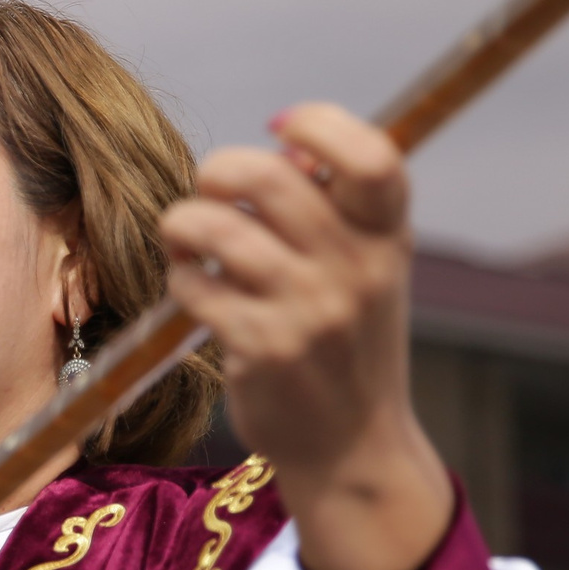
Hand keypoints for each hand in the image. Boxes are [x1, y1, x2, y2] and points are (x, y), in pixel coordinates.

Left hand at [159, 103, 452, 569]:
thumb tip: (281, 144)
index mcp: (387, 237)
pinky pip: (193, 285)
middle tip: (209, 192)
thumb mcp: (365, 270)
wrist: (352, 446)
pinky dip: (181, 280)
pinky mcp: (263, 348)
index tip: (280, 127)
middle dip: (218, 171)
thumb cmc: (346, 342)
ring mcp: (309, 311)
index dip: (320, 124)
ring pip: (215, 229)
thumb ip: (333, 209)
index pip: (373, 157)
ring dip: (182, 225)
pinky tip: (195, 293)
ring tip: (187, 241)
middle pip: (269, 177)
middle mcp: (355, 270)